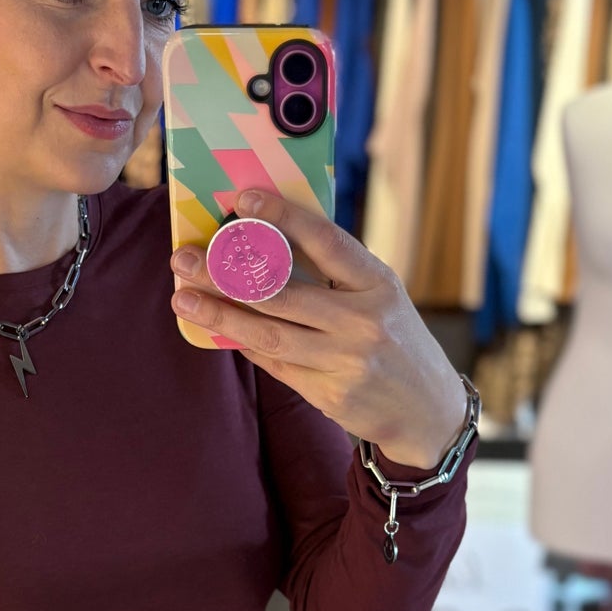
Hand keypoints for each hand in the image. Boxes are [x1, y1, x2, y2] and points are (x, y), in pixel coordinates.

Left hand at [169, 188, 468, 469]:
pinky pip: (275, 364)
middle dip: (225, 274)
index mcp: (379, 284)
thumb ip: (335, 274)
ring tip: (184, 300)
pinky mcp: (330, 395)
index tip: (241, 200)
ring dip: (221, 315)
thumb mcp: (380, 296)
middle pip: (282, 292)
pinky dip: (244, 344)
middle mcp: (364, 322)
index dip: (283, 217)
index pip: (326, 241)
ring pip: (269, 334)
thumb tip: (264, 246)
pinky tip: (218, 330)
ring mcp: (347, 362)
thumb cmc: (394, 339)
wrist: (428, 410)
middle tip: (183, 260)